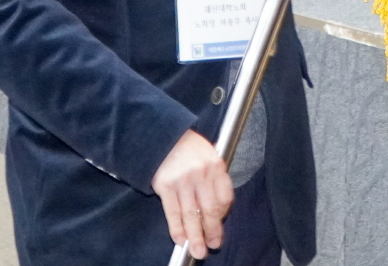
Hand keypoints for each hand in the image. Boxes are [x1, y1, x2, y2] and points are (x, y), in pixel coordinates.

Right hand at [151, 130, 232, 259]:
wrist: (163, 136)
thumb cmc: (188, 148)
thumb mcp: (209, 155)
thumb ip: (215, 178)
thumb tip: (220, 210)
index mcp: (215, 165)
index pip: (225, 197)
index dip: (223, 216)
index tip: (220, 226)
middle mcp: (201, 173)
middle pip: (210, 210)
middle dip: (212, 232)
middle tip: (214, 245)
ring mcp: (182, 180)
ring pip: (191, 215)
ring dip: (195, 237)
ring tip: (198, 251)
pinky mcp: (165, 186)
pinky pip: (173, 212)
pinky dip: (177, 228)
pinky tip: (180, 239)